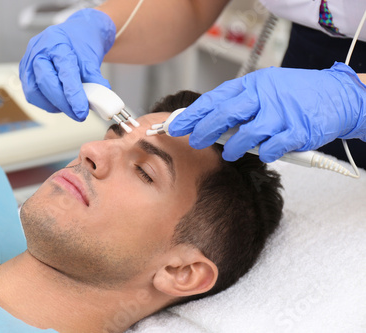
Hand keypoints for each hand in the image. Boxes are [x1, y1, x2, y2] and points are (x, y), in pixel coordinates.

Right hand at [19, 9, 114, 120]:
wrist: (75, 33)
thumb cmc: (82, 42)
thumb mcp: (92, 58)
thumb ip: (95, 81)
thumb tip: (99, 103)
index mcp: (57, 42)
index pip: (64, 72)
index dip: (73, 95)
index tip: (82, 111)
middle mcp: (38, 50)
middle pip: (45, 82)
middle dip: (63, 104)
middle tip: (78, 114)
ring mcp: (28, 61)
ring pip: (34, 92)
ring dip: (53, 105)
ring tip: (70, 107)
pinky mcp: (25, 72)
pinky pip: (31, 94)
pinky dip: (46, 102)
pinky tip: (59, 103)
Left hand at [168, 62, 365, 161]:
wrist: (338, 95)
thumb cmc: (297, 93)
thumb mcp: (266, 88)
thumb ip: (240, 103)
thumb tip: (209, 121)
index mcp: (253, 84)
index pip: (215, 99)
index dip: (193, 114)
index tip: (175, 125)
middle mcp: (264, 97)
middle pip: (225, 115)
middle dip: (204, 130)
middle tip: (194, 141)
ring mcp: (281, 115)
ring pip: (246, 135)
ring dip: (233, 148)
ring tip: (229, 152)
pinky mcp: (296, 132)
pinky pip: (271, 149)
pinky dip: (264, 153)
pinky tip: (264, 152)